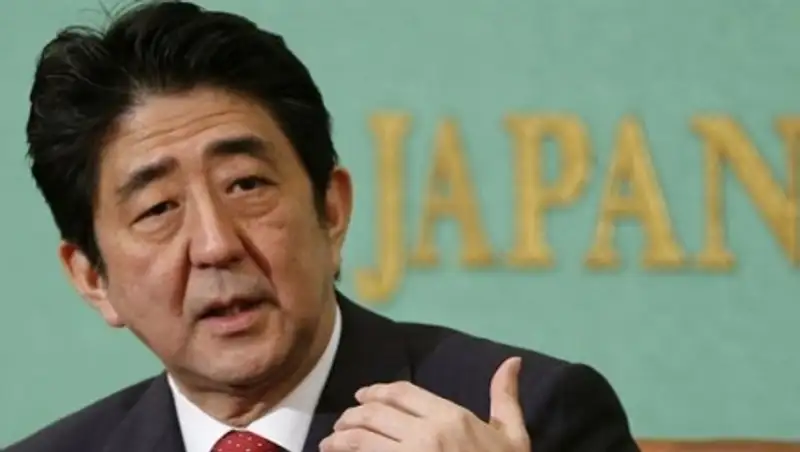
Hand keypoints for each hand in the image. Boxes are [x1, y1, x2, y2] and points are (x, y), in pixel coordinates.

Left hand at [320, 357, 529, 451]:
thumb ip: (504, 398)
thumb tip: (513, 361)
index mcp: (451, 417)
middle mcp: (426, 435)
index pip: (401, 393)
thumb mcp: (513, 436)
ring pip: (361, 441)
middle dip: (351, 416)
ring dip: (339, 440)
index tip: (361, 397)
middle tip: (340, 423)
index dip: (375, 391)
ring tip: (329, 443)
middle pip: (374, 414)